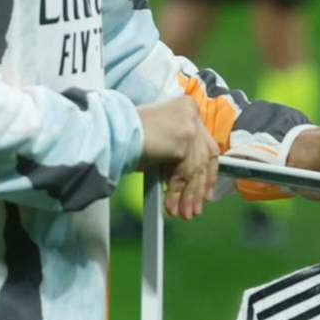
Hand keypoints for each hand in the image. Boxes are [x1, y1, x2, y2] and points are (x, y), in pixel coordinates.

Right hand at [134, 95, 219, 219]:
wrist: (112, 130)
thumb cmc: (126, 133)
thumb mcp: (158, 137)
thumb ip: (175, 150)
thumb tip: (184, 179)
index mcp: (187, 106)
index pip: (206, 142)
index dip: (208, 169)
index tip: (206, 188)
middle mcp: (192, 114)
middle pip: (204, 157)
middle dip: (200, 186)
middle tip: (196, 206)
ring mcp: (190, 127)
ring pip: (195, 169)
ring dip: (188, 196)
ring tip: (184, 214)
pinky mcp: (183, 142)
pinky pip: (182, 175)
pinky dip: (175, 194)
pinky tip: (170, 207)